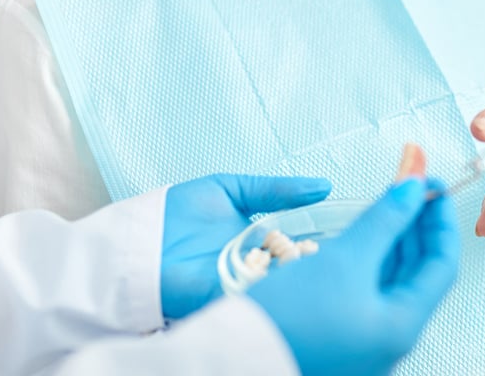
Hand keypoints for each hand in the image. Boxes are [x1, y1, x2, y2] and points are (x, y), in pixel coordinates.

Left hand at [162, 173, 331, 318]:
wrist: (139, 239)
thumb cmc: (178, 213)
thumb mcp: (234, 189)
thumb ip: (276, 189)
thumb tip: (324, 186)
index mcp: (259, 242)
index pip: (298, 244)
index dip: (321, 239)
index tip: (345, 230)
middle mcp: (255, 266)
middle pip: (295, 267)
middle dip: (314, 259)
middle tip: (338, 247)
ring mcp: (244, 284)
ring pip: (281, 282)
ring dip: (296, 272)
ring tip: (320, 258)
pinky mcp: (228, 298)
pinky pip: (258, 295)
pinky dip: (272, 285)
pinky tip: (287, 272)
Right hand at [248, 178, 459, 375]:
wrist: (229, 358)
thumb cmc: (288, 315)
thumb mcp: (343, 258)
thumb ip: (384, 220)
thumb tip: (414, 187)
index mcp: (401, 327)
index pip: (442, 265)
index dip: (440, 220)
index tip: (433, 185)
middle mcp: (389, 340)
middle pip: (418, 273)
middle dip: (415, 225)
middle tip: (409, 185)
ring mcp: (365, 344)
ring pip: (392, 282)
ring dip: (392, 240)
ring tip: (387, 201)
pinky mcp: (340, 339)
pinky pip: (368, 292)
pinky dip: (371, 259)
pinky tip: (362, 234)